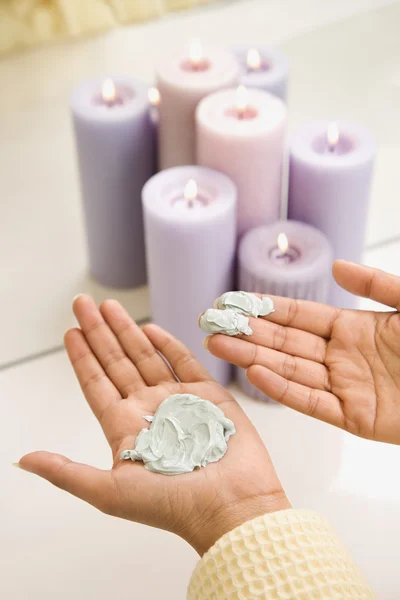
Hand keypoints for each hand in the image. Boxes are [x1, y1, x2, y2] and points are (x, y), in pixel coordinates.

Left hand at [18, 296, 288, 554]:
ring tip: (110, 306)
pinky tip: (150, 328)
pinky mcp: (208, 395)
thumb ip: (66, 473)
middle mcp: (148, 409)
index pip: (96, 384)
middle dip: (99, 332)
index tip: (70, 332)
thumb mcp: (110, 493)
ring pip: (146, 356)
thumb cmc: (172, 506)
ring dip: (127, 330)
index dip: (82, 357)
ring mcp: (178, 399)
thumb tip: (24, 460)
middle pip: (117, 362)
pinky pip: (183, 362)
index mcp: (125, 428)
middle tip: (83, 303)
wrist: (231, 507)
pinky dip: (167, 344)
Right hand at [204, 261, 399, 444]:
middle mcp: (342, 357)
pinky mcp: (355, 418)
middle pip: (285, 342)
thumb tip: (338, 266)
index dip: (266, 309)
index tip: (234, 302)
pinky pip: (312, 402)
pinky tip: (256, 374)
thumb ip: (378, 285)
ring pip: (290, 370)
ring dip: (253, 358)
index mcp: (353, 329)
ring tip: (218, 346)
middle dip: (247, 333)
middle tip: (211, 324)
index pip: (299, 316)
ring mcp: (346, 388)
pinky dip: (283, 389)